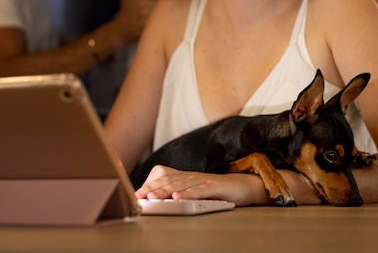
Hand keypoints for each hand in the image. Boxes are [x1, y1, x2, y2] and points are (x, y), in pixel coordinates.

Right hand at [110, 0, 168, 44]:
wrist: (120, 29)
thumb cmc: (125, 12)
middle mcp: (145, 6)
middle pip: (165, 1)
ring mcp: (148, 17)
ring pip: (164, 11)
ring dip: (169, 9)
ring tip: (172, 7)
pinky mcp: (151, 26)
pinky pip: (162, 21)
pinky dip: (165, 18)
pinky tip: (167, 18)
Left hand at [134, 165, 264, 206]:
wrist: (241, 186)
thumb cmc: (215, 192)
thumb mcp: (194, 192)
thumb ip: (179, 194)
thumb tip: (159, 202)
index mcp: (185, 177)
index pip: (164, 179)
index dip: (149, 186)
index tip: (136, 195)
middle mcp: (192, 176)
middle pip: (168, 181)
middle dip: (152, 188)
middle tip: (139, 197)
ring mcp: (203, 180)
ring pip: (181, 185)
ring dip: (165, 191)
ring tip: (153, 197)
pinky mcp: (214, 187)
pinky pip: (199, 190)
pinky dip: (188, 194)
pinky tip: (178, 198)